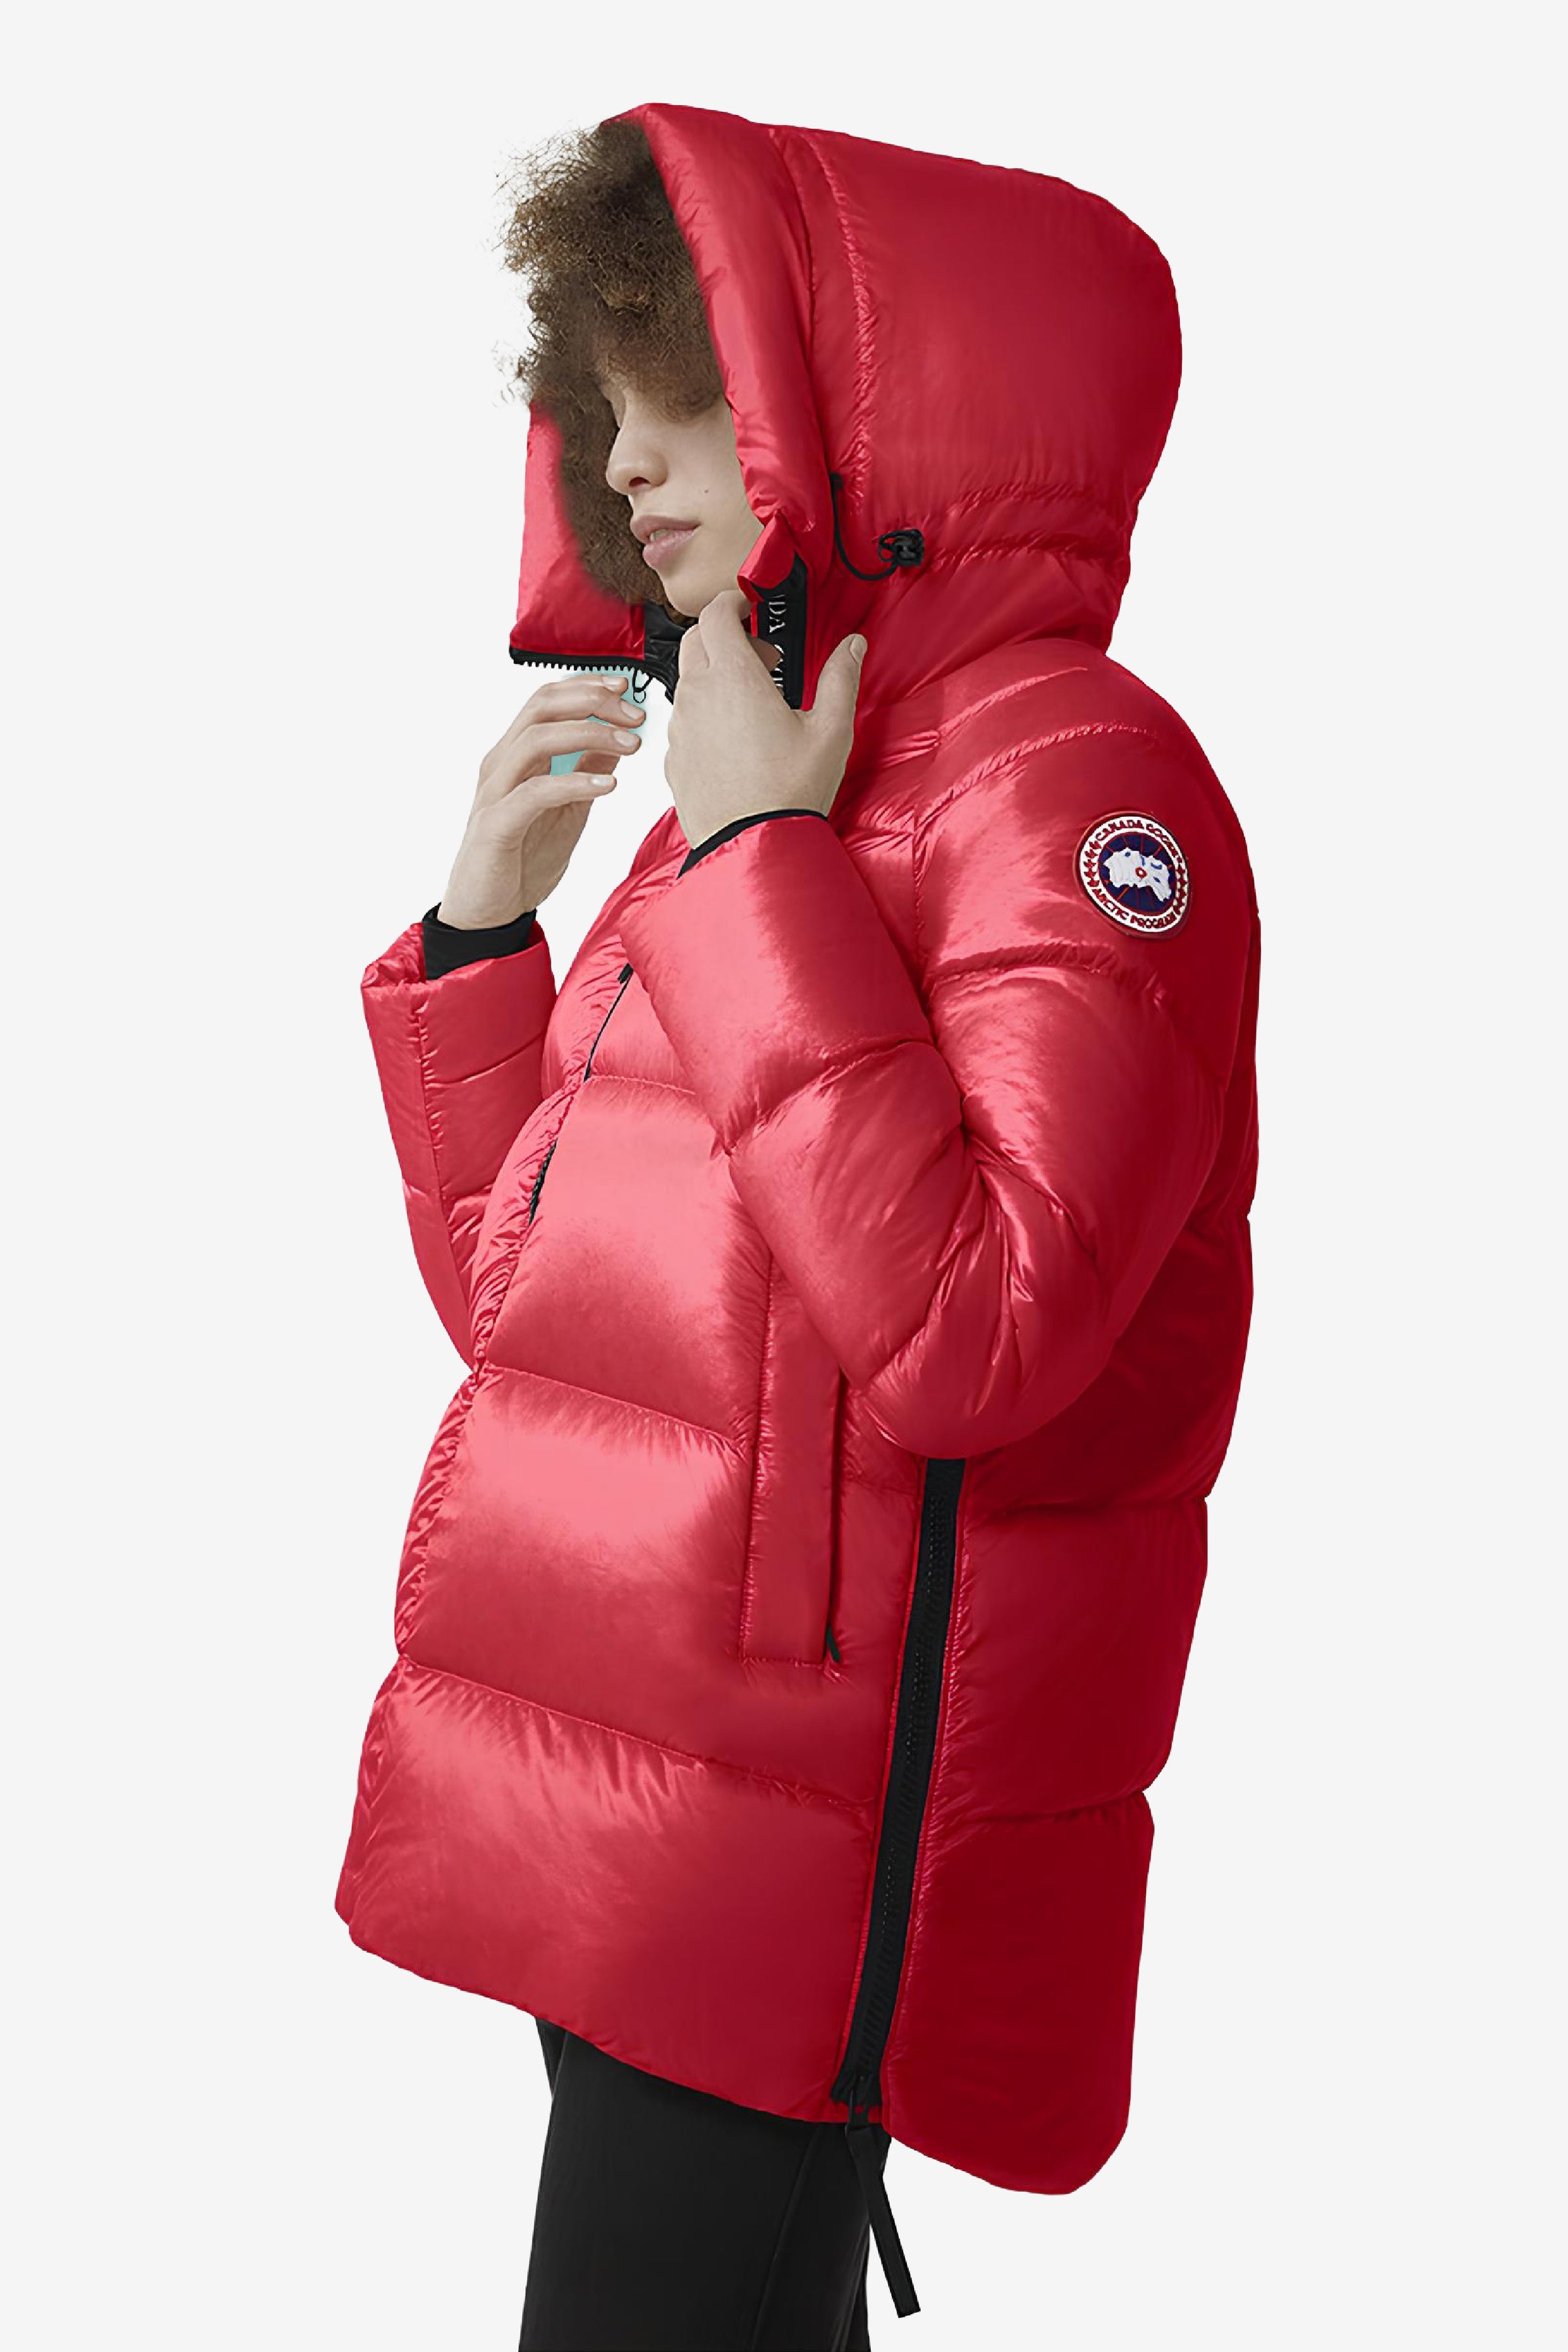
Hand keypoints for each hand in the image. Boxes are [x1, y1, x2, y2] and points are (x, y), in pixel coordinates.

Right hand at [435, 674, 647, 928]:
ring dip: (589, 734)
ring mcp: (495, 792)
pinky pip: (534, 792)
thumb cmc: (522, 860)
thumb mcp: (568, 811)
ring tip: (630, 745)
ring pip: (536, 739)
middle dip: (593, 702)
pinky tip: (606, 786)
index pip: (547, 700)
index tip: (627, 690)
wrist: (488, 913)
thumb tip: (620, 742)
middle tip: (635, 715)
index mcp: (516, 756)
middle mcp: (502, 765)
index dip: (587, 687)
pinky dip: (572, 783)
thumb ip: (587, 773)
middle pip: (541, 706)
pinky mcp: (495, 826)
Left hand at [665, 589, 865, 850]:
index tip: (751, 607)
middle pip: (696, 640)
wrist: (754, 848)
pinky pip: (684, 720)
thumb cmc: (789, 792)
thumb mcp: (830, 730)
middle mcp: (697, 696)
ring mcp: (680, 728)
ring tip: (752, 706)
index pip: (716, 613)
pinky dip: (705, 715)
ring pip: (687, 681)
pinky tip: (734, 740)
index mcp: (733, 677)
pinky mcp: (673, 758)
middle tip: (763, 659)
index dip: (733, 601)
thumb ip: (840, 677)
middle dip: (726, 636)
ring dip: (715, 678)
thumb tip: (853, 645)